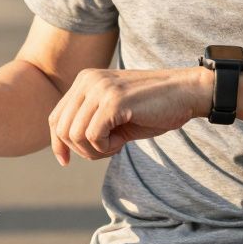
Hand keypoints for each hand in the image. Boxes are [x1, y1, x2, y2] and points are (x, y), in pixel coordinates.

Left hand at [48, 66, 210, 164]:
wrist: (186, 92)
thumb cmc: (153, 108)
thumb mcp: (113, 114)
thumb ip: (88, 122)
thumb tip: (61, 147)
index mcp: (85, 80)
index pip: (56, 117)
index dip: (58, 144)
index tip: (65, 162)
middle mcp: (88, 80)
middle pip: (62, 128)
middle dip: (81, 150)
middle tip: (108, 149)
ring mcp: (99, 88)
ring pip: (75, 134)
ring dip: (95, 150)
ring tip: (117, 144)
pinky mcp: (113, 101)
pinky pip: (93, 136)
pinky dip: (105, 148)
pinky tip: (122, 142)